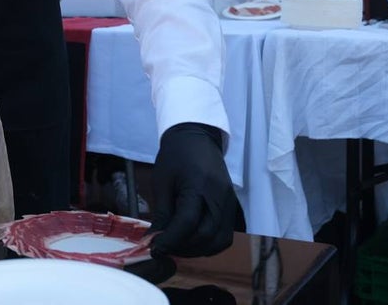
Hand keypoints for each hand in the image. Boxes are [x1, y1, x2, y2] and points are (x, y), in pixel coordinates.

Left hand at [150, 123, 236, 257]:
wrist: (197, 137)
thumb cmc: (175, 156)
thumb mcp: (162, 181)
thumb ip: (162, 213)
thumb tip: (154, 240)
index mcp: (199, 185)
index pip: (187, 222)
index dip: (171, 240)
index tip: (155, 249)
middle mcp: (220, 197)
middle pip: (207, 235)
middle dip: (184, 248)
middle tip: (164, 248)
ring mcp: (230, 203)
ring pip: (220, 240)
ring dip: (198, 250)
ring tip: (177, 247)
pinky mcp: (232, 207)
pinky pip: (225, 234)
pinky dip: (209, 244)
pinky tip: (192, 241)